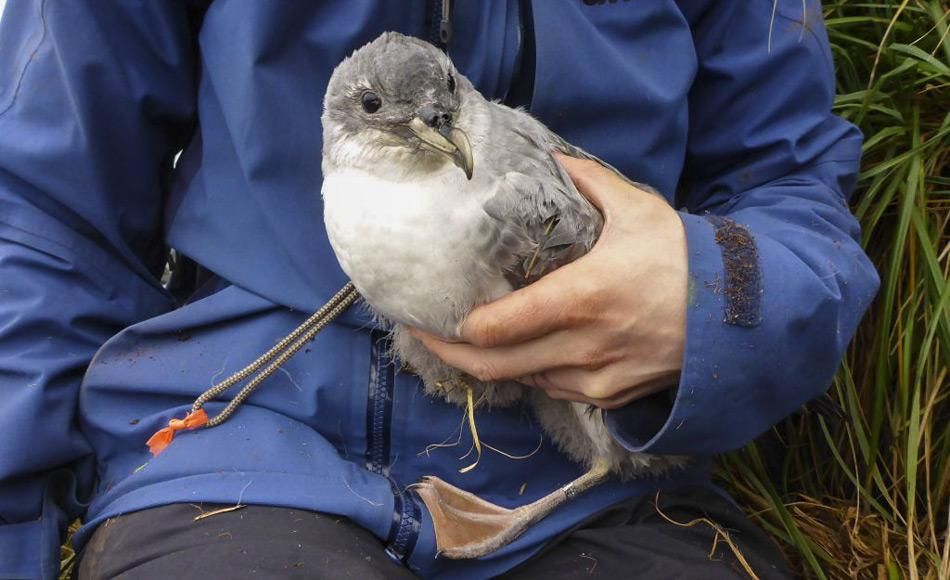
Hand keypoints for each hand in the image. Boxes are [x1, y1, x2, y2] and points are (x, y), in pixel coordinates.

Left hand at [411, 154, 687, 408]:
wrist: (741, 314)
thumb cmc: (685, 258)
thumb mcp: (637, 209)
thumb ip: (587, 181)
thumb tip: (552, 156)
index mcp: (579, 298)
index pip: (496, 328)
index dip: (455, 328)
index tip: (432, 315)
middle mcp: (582, 346)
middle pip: (495, 366)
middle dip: (453, 354)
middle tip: (428, 337)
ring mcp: (597, 377)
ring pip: (524, 380)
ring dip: (495, 364)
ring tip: (472, 341)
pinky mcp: (611, 395)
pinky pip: (557, 390)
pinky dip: (534, 373)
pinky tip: (526, 352)